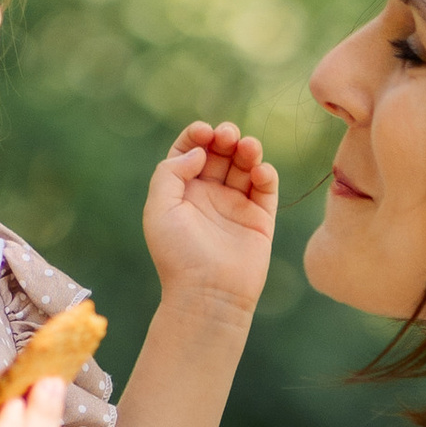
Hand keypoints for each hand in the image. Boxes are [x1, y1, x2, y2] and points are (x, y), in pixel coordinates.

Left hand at [143, 120, 276, 311]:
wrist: (208, 294)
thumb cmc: (178, 255)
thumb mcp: (159, 209)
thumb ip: (170, 172)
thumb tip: (199, 152)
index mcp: (182, 192)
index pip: (190, 151)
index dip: (197, 135)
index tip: (204, 132)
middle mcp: (209, 195)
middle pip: (220, 153)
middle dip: (225, 137)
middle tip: (228, 136)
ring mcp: (235, 206)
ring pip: (245, 165)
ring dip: (248, 149)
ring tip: (248, 148)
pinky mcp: (260, 218)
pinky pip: (266, 187)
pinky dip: (265, 173)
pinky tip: (259, 172)